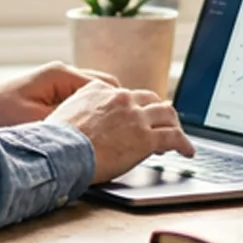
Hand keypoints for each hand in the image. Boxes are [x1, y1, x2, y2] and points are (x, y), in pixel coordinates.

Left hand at [0, 61, 120, 127]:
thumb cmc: (0, 113)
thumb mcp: (36, 122)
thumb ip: (68, 123)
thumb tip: (95, 132)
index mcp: (62, 75)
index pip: (105, 86)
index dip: (120, 106)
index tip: (131, 124)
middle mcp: (63, 73)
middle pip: (105, 87)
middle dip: (116, 108)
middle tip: (127, 130)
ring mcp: (58, 82)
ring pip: (95, 93)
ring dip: (104, 110)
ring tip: (113, 132)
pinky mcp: (52, 93)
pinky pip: (81, 100)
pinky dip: (90, 112)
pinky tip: (92, 131)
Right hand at [46, 81, 192, 182]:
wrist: (59, 152)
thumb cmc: (55, 142)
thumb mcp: (63, 114)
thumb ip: (79, 113)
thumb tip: (81, 125)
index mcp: (99, 90)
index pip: (125, 94)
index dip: (135, 106)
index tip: (137, 115)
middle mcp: (120, 98)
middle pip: (150, 100)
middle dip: (158, 112)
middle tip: (163, 123)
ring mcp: (135, 117)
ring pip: (167, 114)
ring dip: (174, 125)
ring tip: (178, 136)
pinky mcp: (146, 138)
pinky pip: (174, 138)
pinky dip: (184, 144)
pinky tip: (187, 151)